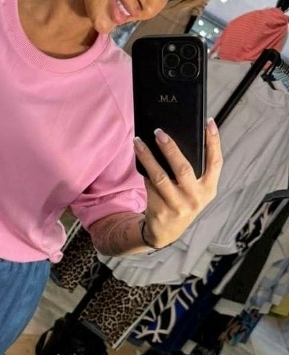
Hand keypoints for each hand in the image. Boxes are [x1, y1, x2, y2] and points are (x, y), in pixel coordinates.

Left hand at [134, 120, 221, 247]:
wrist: (166, 232)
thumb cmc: (181, 202)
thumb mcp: (194, 190)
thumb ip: (192, 172)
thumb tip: (173, 140)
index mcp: (209, 189)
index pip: (216, 162)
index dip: (214, 142)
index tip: (209, 122)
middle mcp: (196, 198)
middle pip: (183, 168)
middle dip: (170, 148)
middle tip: (158, 132)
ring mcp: (178, 206)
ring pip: (160, 176)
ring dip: (147, 157)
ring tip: (138, 142)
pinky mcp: (160, 211)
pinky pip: (149, 186)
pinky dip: (143, 171)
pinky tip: (139, 158)